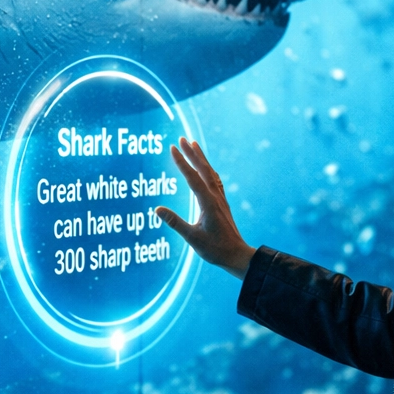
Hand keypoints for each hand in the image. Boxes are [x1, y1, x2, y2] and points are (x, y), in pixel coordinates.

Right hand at [156, 138, 255, 279]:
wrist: (237, 255)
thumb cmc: (215, 249)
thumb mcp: (192, 238)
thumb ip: (175, 223)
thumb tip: (157, 210)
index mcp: (208, 203)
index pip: (192, 178)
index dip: (182, 162)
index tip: (172, 148)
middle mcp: (215, 197)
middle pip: (203, 170)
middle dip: (192, 153)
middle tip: (182, 138)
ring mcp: (220, 199)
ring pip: (210, 173)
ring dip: (201, 158)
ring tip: (194, 145)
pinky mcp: (222, 203)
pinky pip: (215, 180)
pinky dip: (208, 169)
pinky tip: (206, 168)